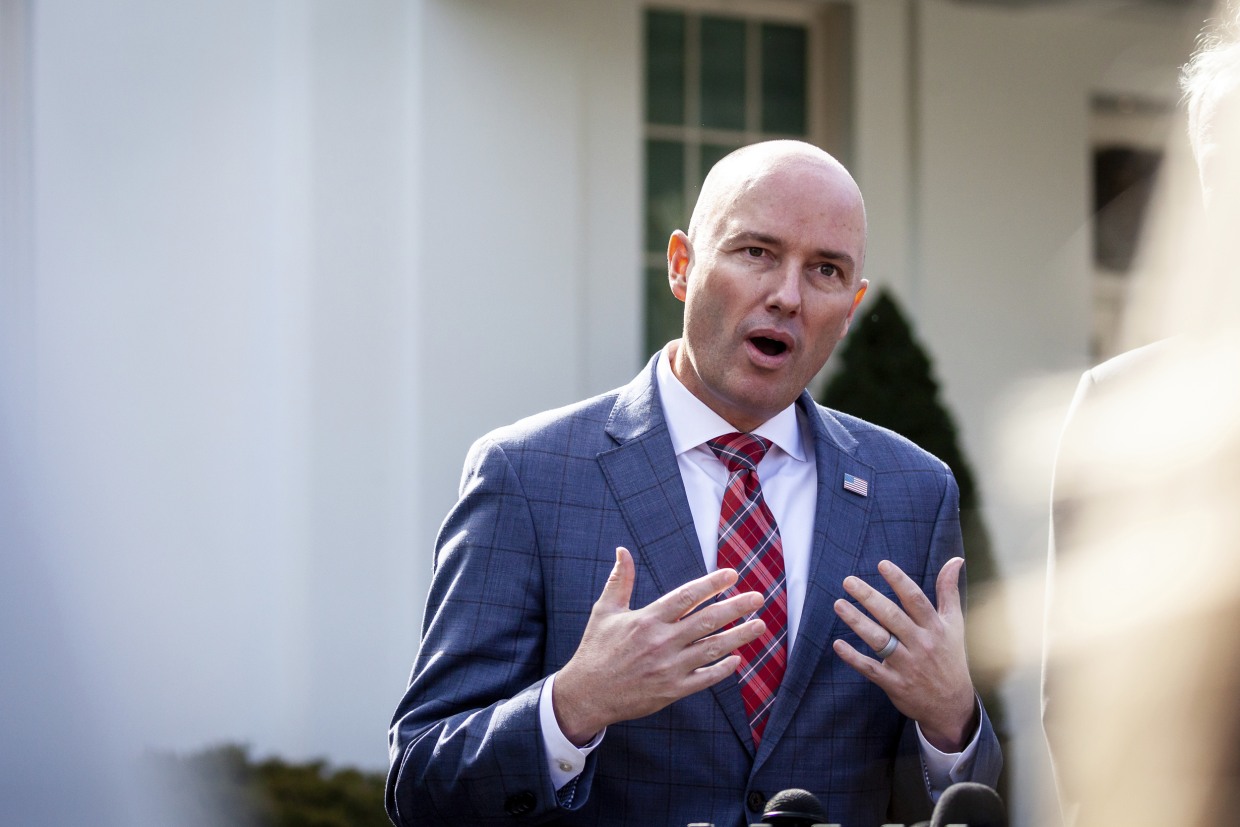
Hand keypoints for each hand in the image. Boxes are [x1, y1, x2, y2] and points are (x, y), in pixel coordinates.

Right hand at [552, 547, 765, 745]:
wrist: (587, 694)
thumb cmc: (596, 649)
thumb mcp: (605, 611)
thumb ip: (620, 580)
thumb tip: (622, 551)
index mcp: (647, 620)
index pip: (686, 596)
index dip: (711, 584)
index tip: (732, 574)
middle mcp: (662, 642)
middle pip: (707, 620)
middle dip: (736, 607)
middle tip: (758, 597)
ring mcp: (669, 668)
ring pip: (712, 648)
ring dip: (739, 636)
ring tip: (760, 625)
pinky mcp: (672, 691)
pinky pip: (705, 678)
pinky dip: (723, 669)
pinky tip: (737, 659)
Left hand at [831, 558, 977, 751]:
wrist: (952, 705)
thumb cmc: (950, 657)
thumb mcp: (954, 624)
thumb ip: (949, 591)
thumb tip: (955, 559)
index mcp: (935, 628)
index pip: (915, 600)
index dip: (899, 581)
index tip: (882, 564)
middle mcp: (921, 644)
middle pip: (892, 616)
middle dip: (869, 597)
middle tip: (848, 581)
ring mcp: (907, 665)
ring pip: (879, 640)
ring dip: (857, 622)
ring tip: (839, 604)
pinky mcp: (894, 683)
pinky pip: (871, 669)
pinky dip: (854, 658)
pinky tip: (838, 644)